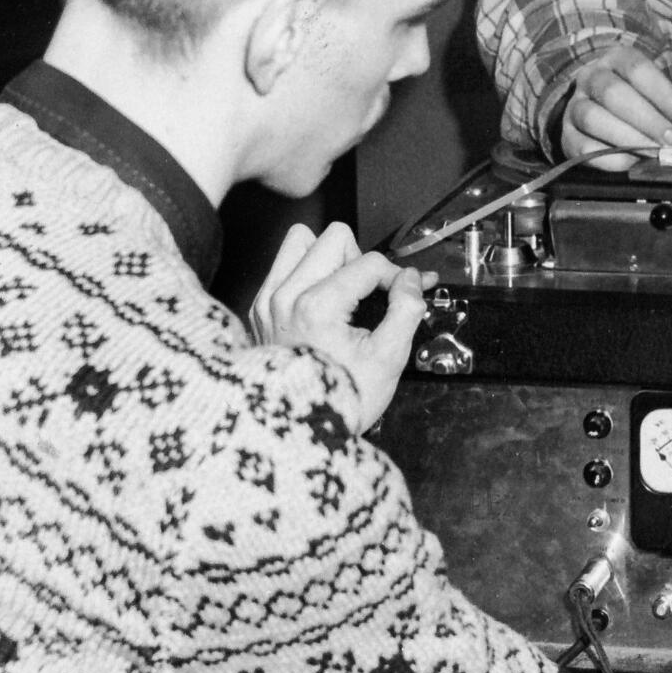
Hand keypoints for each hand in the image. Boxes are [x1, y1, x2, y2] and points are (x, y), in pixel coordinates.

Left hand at [248, 222, 430, 430]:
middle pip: (333, 238)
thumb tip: (412, 280)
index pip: (369, 263)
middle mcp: (285, 296)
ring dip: (329, 258)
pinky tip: (323, 303)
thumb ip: (407, 308)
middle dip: (360, 260)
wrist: (299, 434)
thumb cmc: (340, 401)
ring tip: (343, 290)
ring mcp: (267, 301)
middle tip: (370, 293)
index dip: (396, 277)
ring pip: (300, 241)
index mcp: (316, 306)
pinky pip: (283, 265)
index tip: (404, 295)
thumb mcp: (389, 358)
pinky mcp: (259, 309)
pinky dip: (307, 273)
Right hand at [559, 43, 671, 166]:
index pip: (638, 69)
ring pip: (594, 118)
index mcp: (616, 59)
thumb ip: (668, 106)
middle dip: (648, 120)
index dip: (665, 96)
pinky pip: (583, 148)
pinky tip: (633, 162)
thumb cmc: (638, 98)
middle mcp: (591, 77)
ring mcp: (575, 106)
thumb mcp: (653, 90)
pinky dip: (611, 158)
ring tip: (655, 153)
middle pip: (614, 93)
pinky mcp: (567, 136)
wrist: (598, 106)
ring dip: (629, 139)